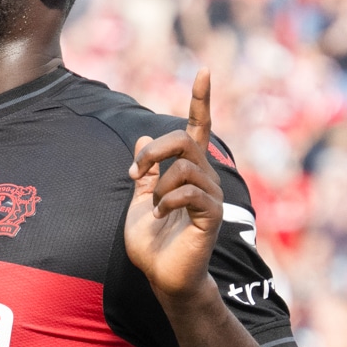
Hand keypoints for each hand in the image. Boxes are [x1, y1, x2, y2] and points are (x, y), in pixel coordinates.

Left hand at [125, 68, 224, 302]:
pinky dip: (167, 201)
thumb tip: (141, 137)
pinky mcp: (212, 215)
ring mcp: (211, 196)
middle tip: (135, 173)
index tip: (202, 71)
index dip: (200, 99)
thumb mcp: (140, 199)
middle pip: (183, 139)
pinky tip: (162, 216)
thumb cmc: (152, 240)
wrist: (161, 275)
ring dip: (158, 185)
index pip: (198, 127)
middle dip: (154, 151)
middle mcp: (205, 177)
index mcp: (187, 170)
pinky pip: (190, 192)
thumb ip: (144, 171)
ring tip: (155, 208)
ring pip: (184, 167)